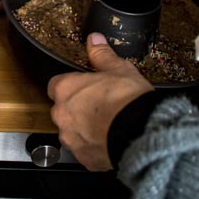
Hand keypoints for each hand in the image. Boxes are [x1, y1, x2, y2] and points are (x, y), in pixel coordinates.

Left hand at [47, 33, 154, 170]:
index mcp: (66, 89)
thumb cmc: (129, 100)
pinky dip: (94, 147)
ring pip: (72, 132)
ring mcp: (71, 138)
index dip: (71, 86)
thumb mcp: (118, 69)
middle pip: (62, 110)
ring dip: (84, 129)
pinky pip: (84, 151)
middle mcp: (62, 114)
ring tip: (107, 125)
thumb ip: (101, 55)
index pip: (56, 85)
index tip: (84, 88)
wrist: (142, 132)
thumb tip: (95, 40)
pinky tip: (110, 141)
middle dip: (77, 109)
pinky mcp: (83, 158)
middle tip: (100, 107)